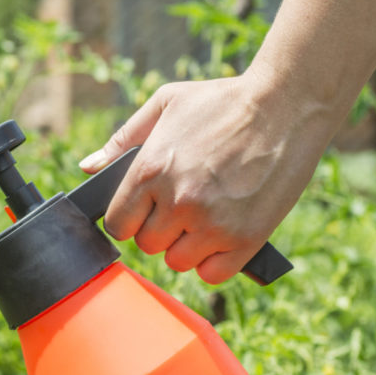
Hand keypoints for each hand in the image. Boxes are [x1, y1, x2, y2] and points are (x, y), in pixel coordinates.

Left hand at [79, 72, 319, 282]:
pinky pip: (212, 274)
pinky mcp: (245, 239)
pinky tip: (224, 234)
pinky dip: (215, 261)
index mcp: (151, 169)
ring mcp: (212, 224)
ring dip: (188, 245)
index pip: (118, 224)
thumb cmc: (224, 100)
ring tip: (207, 216)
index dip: (131, 218)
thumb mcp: (167, 103)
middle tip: (184, 205)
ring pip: (178, 262)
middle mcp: (178, 201)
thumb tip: (88, 167)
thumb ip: (123, 139)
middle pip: (148, 245)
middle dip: (161, 228)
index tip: (146, 210)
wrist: (287, 105)